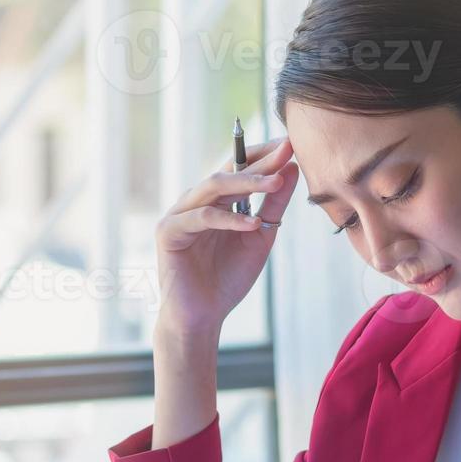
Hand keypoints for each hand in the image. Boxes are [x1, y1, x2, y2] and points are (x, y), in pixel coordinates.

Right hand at [154, 137, 297, 334]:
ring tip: (275, 182)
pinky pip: (201, 218)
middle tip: (286, 150)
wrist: (202, 317)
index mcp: (215, 201)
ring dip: (246, 182)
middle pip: (227, 171)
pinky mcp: (168, 232)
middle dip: (258, 161)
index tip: (290, 143)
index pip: (239, 167)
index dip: (263, 154)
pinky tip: (253, 223)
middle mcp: (195, 201)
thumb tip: (292, 168)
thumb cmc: (228, 278)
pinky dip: (228, 219)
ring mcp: (179, 214)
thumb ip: (273, 204)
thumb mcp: (260, 236)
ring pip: (212, 187)